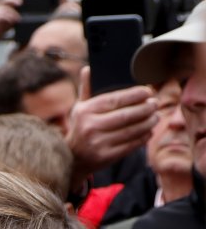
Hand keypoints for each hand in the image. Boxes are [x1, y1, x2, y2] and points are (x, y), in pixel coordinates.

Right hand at [66, 67, 156, 188]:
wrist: (72, 159)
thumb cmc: (80, 128)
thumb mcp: (79, 108)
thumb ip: (86, 89)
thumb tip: (87, 69)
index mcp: (85, 111)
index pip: (115, 99)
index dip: (135, 94)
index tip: (148, 91)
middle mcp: (90, 127)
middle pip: (126, 115)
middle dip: (145, 108)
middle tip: (155, 103)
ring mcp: (98, 143)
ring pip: (131, 130)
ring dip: (148, 122)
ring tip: (155, 116)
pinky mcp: (106, 156)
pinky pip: (131, 144)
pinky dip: (143, 137)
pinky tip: (148, 131)